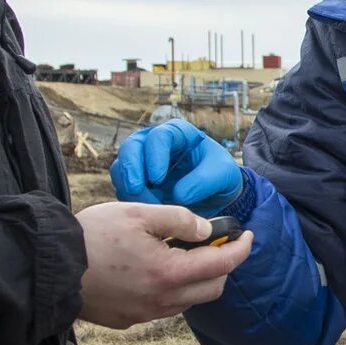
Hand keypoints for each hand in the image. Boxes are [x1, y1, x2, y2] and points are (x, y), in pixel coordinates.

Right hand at [76, 202, 252, 328]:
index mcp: (169, 272)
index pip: (223, 264)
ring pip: (188, 302)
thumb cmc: (92, 235)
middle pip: (213, 289)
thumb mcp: (138, 213)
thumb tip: (206, 230)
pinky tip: (151, 271)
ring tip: (177, 254)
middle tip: (211, 243)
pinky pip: (163, 308)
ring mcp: (145, 315)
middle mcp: (162, 301)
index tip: (247, 235)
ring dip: (195, 280)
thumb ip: (179, 219)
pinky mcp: (128, 320)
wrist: (49, 266)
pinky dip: (171, 291)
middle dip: (221, 266)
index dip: (241, 248)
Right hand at [111, 119, 243, 210]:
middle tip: (135, 189)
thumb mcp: (223, 175)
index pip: (159, 137)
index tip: (156, 178)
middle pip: (131, 146)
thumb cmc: (220, 176)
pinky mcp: (136, 181)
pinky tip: (141, 211)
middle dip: (131, 168)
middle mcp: (154, 143)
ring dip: (127, 185)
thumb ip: (204, 181)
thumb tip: (179, 195)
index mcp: (178, 133)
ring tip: (141, 204)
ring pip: (122, 166)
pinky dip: (128, 198)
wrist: (213, 194)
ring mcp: (142, 161)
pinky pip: (122, 186)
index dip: (155, 156)